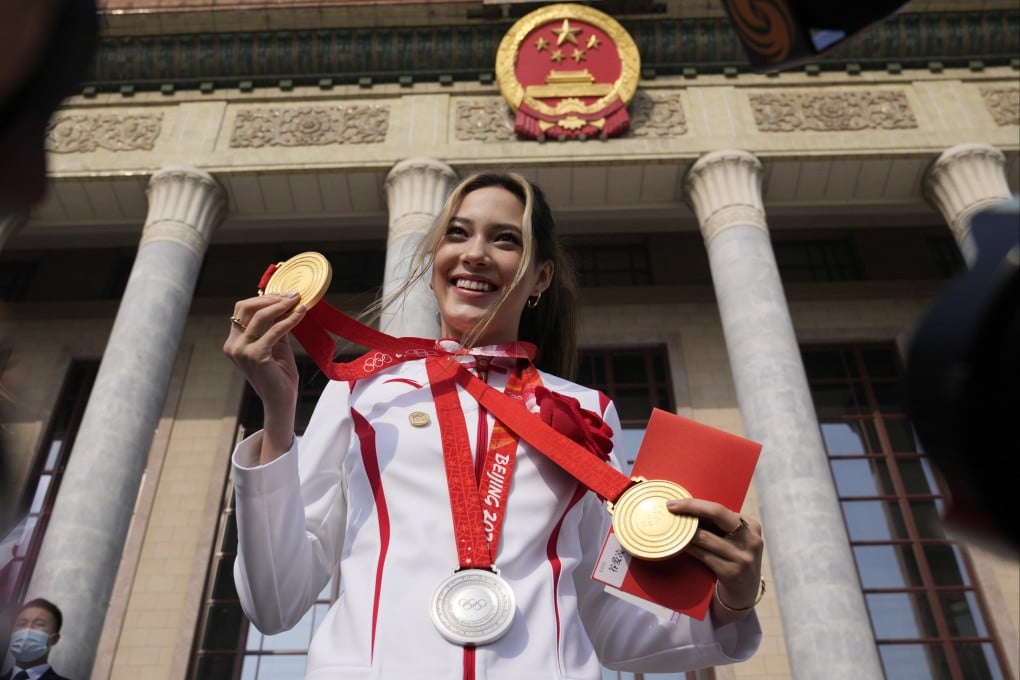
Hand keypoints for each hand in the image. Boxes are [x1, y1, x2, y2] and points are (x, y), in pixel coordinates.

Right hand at [222, 291, 306, 462]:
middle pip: (246, 307)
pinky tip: (301, 313)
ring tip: (297, 300)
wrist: (281, 400)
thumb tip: (284, 303)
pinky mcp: (255, 355)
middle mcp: (233, 345)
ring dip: (281, 305)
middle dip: (270, 298)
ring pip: (260, 316)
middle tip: (291, 295)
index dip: (263, 298)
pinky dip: (289, 319)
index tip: (284, 294)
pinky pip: (275, 330)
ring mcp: (241, 350)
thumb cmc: (279, 375)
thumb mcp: (276, 345)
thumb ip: (275, 326)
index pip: (242, 310)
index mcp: (234, 342)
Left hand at [666, 497, 764, 625]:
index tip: (674, 502)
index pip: (720, 509)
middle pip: (717, 513)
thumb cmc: (731, 561)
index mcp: (751, 526)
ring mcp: (743, 557)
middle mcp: (750, 539)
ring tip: (671, 528)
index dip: (695, 503)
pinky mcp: (732, 573)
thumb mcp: (733, 541)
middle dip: (691, 507)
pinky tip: (678, 546)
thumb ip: (718, 526)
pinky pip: (703, 555)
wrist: (743, 596)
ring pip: (705, 536)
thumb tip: (685, 507)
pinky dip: (688, 548)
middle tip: (670, 507)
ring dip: (685, 532)